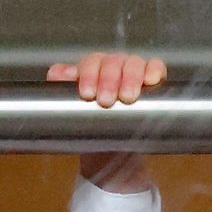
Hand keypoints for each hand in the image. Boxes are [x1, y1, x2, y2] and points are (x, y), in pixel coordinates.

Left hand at [47, 53, 166, 191]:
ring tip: (127, 98)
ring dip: (130, 77)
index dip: (89, 74)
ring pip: (133, 63)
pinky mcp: (152, 80)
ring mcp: (133, 71)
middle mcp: (113, 66)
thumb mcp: (75, 111)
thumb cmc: (91, 124)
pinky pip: (155, 68)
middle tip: (105, 101)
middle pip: (112, 62)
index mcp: (93, 69)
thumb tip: (55, 74)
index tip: (87, 94)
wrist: (111, 149)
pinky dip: (154, 71)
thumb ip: (63, 93)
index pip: (91, 63)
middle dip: (108, 79)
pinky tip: (151, 80)